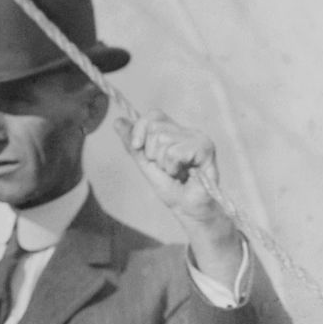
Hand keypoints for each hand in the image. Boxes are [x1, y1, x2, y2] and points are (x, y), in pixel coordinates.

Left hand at [112, 109, 220, 223]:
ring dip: (164, 163)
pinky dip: (173, 168)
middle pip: (155, 127)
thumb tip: (116, 121)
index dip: (140, 129)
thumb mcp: (145, 163)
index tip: (137, 147)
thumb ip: (132, 143)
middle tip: (167, 168)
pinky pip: (174, 152)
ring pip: (163, 138)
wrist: (187, 208)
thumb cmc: (170, 188)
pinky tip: (185, 174)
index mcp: (175, 132)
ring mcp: (198, 137)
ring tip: (176, 172)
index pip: (154, 115)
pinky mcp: (206, 147)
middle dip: (152, 153)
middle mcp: (188, 131)